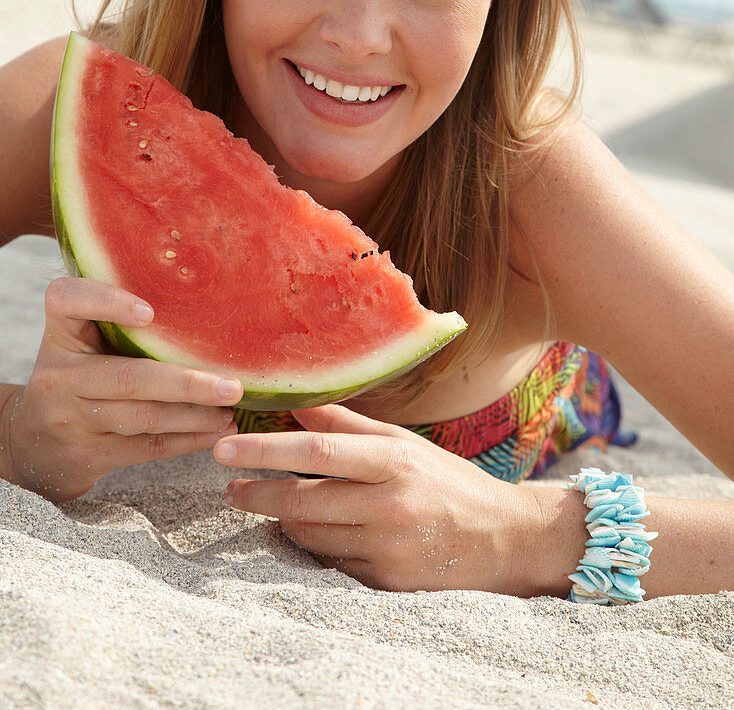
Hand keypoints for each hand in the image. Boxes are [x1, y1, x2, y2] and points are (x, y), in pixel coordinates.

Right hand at [2, 276, 240, 501]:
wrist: (32, 443)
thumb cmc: (77, 375)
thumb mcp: (80, 341)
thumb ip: (118, 321)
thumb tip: (205, 307)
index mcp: (60, 334)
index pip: (67, 302)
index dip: (107, 302)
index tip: (149, 312)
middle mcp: (60, 375)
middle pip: (128, 378)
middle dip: (187, 383)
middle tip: (232, 385)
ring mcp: (71, 419)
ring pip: (143, 418)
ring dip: (195, 416)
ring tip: (229, 409)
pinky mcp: (87, 455)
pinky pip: (146, 448)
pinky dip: (187, 440)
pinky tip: (215, 432)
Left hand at [213, 403, 539, 592]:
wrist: (502, 539)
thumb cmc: (446, 480)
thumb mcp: (402, 443)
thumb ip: (348, 425)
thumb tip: (296, 404)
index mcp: (393, 460)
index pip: (317, 452)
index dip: (266, 450)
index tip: (227, 449)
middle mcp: (389, 503)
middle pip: (303, 500)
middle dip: (257, 494)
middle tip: (229, 487)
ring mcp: (386, 547)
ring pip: (310, 536)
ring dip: (282, 520)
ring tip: (269, 506)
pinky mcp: (386, 581)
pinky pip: (332, 562)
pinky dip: (314, 546)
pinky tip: (313, 532)